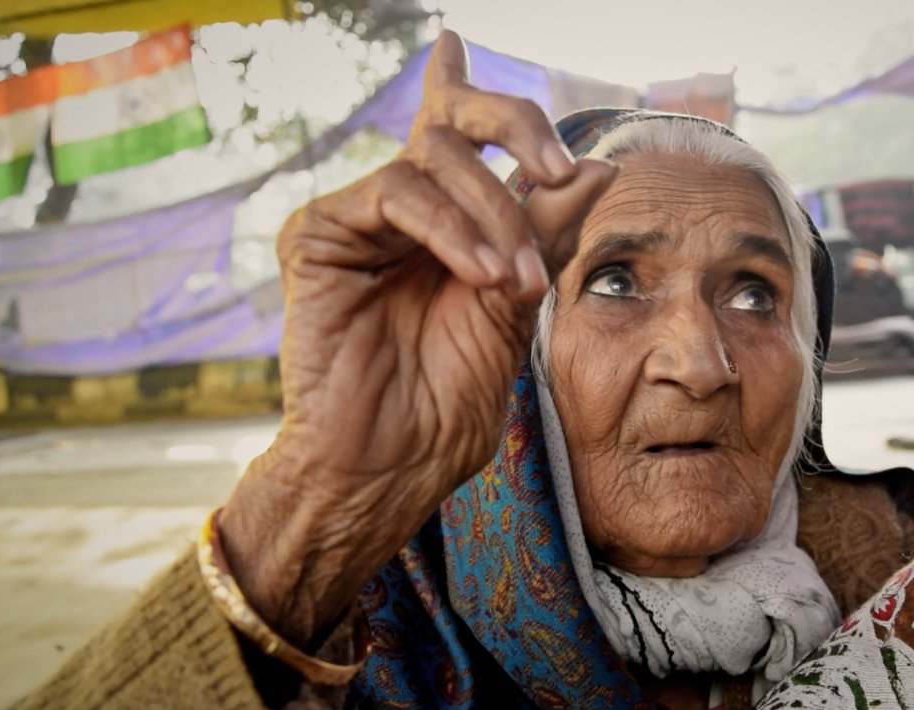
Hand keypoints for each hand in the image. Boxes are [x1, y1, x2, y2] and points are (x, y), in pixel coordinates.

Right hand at [218, 30, 616, 644]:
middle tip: (556, 169)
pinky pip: (397, 196)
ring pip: (434, 158)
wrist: (395, 463)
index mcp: (444, 223)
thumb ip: (545, 231)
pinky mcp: (317, 234)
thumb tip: (596, 169)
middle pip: (453, 125)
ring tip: (516, 280)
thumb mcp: (516, 302)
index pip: (453, 137)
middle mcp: (398, 211)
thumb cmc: (451, 396)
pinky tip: (483, 274)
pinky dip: (454, 231)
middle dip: (517, 128)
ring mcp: (356, 220)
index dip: (457, 88)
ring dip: (494, 215)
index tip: (455, 40)